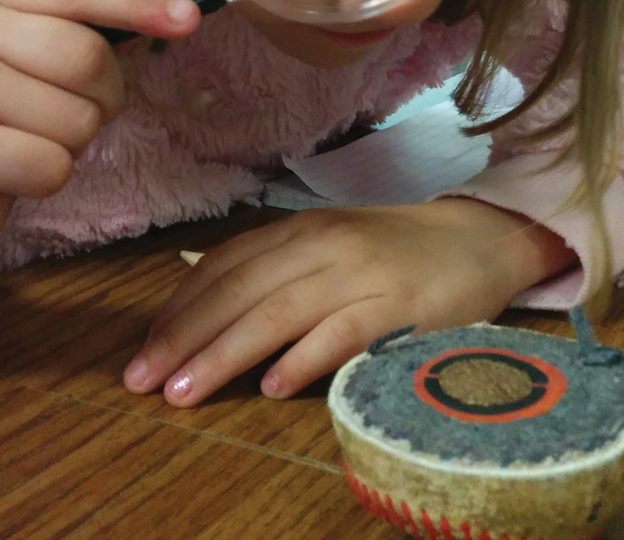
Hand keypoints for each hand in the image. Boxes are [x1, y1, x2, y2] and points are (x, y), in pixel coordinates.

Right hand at [0, 0, 200, 304]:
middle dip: (100, 101)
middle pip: (86, 58)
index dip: (139, 1)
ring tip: (24, 142)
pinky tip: (9, 173)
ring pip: (75, 119)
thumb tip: (179, 14)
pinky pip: (50, 164)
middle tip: (64, 117)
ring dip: (68, 145)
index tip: (190, 20)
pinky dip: (46, 178)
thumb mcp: (26, 59)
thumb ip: (83, 32)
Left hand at [123, 197, 577, 404]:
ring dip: (225, 353)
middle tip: (142, 380)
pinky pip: (343, 332)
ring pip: (279, 312)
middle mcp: (323, 245)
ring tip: (186, 392)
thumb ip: (279, 271)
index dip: (179, 308)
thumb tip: (209, 312)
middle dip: (185, 337)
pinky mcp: (400, 304)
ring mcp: (362, 273)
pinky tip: (272, 387)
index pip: (224, 266)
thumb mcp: (331, 247)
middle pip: (240, 291)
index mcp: (300, 231)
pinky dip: (304, 358)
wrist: (482, 239)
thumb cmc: (397, 252)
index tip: (144, 350)